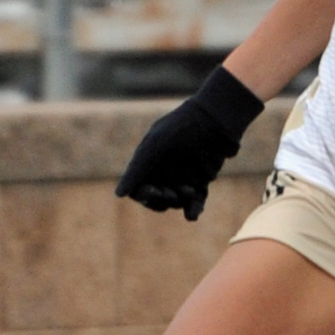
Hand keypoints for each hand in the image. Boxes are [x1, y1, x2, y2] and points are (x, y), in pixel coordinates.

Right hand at [116, 65, 263, 220]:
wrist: (216, 119)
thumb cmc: (182, 127)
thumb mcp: (155, 145)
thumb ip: (137, 169)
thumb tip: (119, 195)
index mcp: (149, 164)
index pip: (138, 189)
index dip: (143, 195)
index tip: (153, 191)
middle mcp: (164, 173)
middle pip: (155, 200)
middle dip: (161, 200)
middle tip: (171, 193)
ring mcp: (183, 178)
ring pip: (175, 202)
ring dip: (179, 201)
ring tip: (189, 189)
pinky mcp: (202, 182)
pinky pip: (195, 203)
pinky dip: (193, 210)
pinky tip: (192, 215)